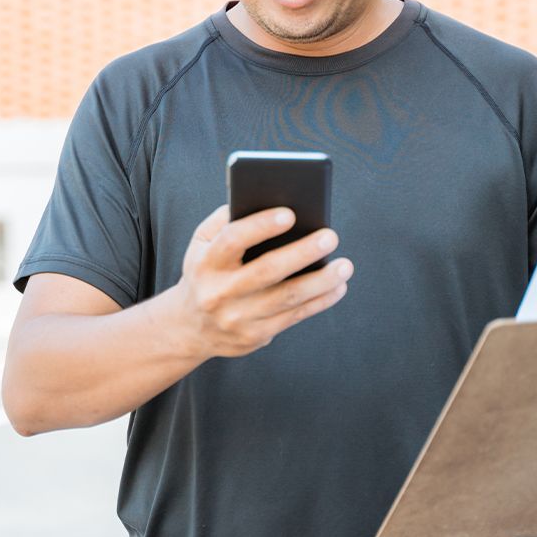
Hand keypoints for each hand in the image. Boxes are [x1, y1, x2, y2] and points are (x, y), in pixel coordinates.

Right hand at [176, 204, 352, 358]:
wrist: (191, 327)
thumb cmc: (207, 271)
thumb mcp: (202, 244)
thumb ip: (226, 220)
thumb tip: (268, 200)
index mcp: (206, 262)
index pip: (233, 240)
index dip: (261, 226)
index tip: (290, 214)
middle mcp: (219, 292)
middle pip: (266, 271)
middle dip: (302, 253)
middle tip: (330, 236)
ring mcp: (237, 318)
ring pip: (286, 298)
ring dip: (321, 281)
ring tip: (345, 265)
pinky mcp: (254, 336)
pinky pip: (293, 317)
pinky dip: (320, 301)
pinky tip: (338, 287)